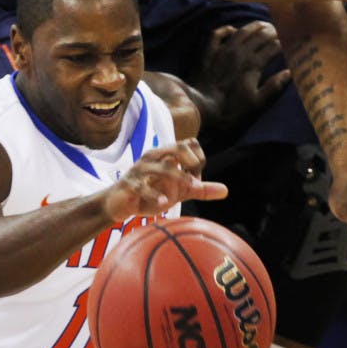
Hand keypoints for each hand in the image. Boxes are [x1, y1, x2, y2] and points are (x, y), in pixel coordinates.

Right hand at [104, 138, 227, 220]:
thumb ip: (200, 188)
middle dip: (190, 159)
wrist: (120, 204)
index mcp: (164, 155)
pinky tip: (165, 202)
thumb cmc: (151, 192)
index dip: (198, 157)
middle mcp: (153, 158)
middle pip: (176, 148)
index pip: (188, 144)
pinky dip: (155, 194)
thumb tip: (226, 190)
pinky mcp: (130, 185)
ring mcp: (140, 170)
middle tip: (196, 178)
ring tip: (188, 187)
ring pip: (161, 166)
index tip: (199, 175)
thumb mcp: (178, 191)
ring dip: (177, 177)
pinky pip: (142, 187)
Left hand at [195, 21, 290, 131]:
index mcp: (254, 64)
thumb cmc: (230, 107)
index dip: (283, 43)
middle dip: (272, 32)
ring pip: (241, 31)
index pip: (274, 47)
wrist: (201, 106)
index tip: (289, 42)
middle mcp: (240, 52)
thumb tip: (288, 72)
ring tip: (262, 24)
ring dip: (254, 26)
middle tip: (279, 31)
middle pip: (260, 35)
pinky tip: (232, 29)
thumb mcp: (256, 102)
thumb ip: (273, 86)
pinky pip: (217, 34)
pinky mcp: (208, 52)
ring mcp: (223, 50)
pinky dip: (226, 29)